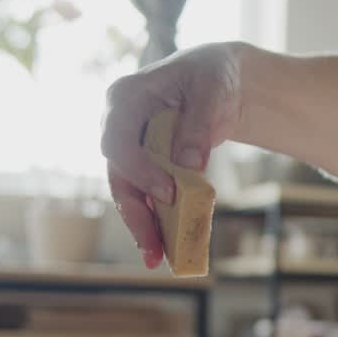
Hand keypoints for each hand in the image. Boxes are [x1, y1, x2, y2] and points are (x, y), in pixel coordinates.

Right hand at [101, 42, 242, 267]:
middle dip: (135, 213)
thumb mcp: (213, 91)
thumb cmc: (213, 77)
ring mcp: (129, 147)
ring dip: (142, 226)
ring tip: (158, 259)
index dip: (139, 170)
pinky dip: (156, 221)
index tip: (168, 193)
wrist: (220, 81)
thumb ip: (199, 126)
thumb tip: (190, 167)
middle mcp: (117, 124)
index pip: (118, 140)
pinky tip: (166, 248)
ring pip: (128, 193)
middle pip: (118, 175)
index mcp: (125, 97)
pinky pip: (145, 197)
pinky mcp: (144, 166)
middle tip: (154, 247)